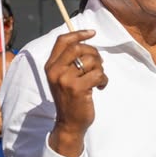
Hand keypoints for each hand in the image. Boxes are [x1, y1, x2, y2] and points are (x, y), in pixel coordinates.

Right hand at [44, 30, 107, 156]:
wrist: (69, 123)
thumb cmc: (70, 99)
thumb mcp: (63, 78)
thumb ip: (69, 61)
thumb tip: (86, 42)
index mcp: (50, 66)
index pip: (62, 41)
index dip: (78, 34)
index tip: (92, 33)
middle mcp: (55, 70)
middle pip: (78, 47)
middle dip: (94, 53)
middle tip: (99, 64)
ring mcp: (65, 79)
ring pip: (91, 60)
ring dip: (100, 68)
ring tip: (98, 79)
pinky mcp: (78, 88)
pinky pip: (98, 74)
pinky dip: (104, 80)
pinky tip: (100, 87)